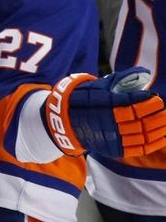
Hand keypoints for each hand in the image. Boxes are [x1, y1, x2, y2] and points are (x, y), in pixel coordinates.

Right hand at [44, 67, 165, 157]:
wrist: (66, 121)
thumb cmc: (86, 100)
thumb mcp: (99, 86)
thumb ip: (123, 79)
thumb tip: (144, 72)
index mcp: (104, 106)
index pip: (131, 104)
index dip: (147, 102)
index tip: (156, 98)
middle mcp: (108, 123)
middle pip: (139, 120)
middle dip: (156, 115)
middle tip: (165, 109)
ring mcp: (111, 137)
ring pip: (141, 135)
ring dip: (158, 129)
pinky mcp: (114, 149)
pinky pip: (138, 148)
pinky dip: (153, 143)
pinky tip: (163, 137)